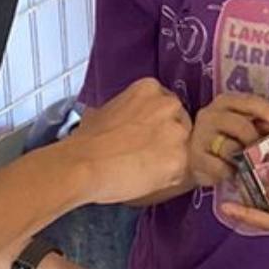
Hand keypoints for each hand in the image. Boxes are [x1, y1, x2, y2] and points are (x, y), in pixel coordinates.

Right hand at [65, 79, 191, 204]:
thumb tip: (126, 121)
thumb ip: (126, 111)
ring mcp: (177, 132)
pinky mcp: (180, 159)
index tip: (149, 135)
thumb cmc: (87, 142)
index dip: (158, 124)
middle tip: (148, 154)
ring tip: (146, 169)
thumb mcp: (105, 111)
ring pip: (185, 148)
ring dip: (170, 159)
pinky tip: (148, 179)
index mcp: (150, 89)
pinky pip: (182, 171)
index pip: (167, 106)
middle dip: (168, 140)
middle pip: (181, 124)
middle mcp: (169, 106)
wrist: (84, 164)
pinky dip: (169, 178)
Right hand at [187, 93, 268, 189]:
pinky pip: (221, 167)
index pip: (249, 102)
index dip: (268, 112)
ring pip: (230, 148)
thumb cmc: (226, 139)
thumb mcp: (243, 127)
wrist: (193, 157)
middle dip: (256, 139)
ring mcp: (201, 137)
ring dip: (244, 158)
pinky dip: (231, 172)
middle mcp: (210, 115)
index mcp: (225, 103)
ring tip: (251, 164)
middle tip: (266, 152)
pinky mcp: (196, 158)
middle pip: (240, 125)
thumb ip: (260, 125)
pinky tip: (234, 173)